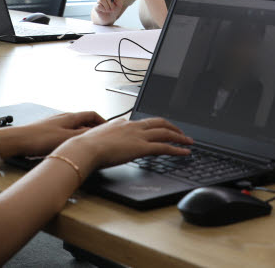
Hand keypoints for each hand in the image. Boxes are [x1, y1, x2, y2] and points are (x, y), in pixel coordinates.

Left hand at [14, 111, 105, 156]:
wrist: (19, 140)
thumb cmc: (40, 138)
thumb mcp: (67, 139)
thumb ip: (83, 137)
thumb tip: (98, 135)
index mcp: (70, 117)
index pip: (92, 115)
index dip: (102, 121)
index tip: (108, 129)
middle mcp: (63, 117)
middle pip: (83, 121)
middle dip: (92, 129)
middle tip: (98, 139)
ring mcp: (55, 123)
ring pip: (74, 127)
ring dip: (81, 134)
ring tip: (85, 145)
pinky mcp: (47, 130)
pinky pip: (65, 132)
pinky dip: (71, 138)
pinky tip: (68, 148)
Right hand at [62, 117, 192, 171]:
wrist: (85, 148)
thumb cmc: (86, 146)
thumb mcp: (97, 139)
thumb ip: (105, 140)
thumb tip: (104, 146)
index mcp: (122, 123)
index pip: (144, 122)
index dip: (156, 125)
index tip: (162, 129)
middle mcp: (133, 126)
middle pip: (159, 122)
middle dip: (173, 127)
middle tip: (182, 133)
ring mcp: (138, 136)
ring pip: (165, 132)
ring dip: (180, 137)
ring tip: (189, 142)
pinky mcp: (141, 147)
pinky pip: (164, 147)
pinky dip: (177, 149)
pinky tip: (185, 153)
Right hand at [94, 0, 123, 21]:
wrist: (110, 17)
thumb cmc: (114, 9)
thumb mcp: (119, 5)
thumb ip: (119, 0)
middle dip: (111, 4)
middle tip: (112, 8)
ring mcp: (99, 1)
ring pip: (102, 0)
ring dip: (107, 6)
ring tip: (108, 10)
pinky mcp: (96, 7)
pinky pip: (99, 6)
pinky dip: (103, 9)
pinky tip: (104, 11)